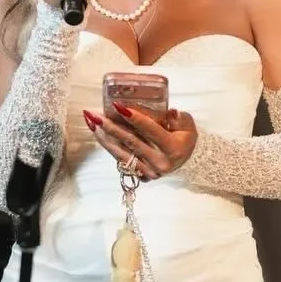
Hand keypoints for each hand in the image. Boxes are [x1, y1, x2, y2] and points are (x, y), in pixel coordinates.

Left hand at [82, 104, 198, 179]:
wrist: (187, 162)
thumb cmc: (185, 140)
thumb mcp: (188, 126)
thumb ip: (178, 118)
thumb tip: (168, 114)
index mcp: (172, 148)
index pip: (151, 130)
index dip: (134, 118)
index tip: (118, 106)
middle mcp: (159, 162)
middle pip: (131, 142)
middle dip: (111, 127)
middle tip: (95, 115)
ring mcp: (149, 171)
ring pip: (122, 153)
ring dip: (104, 137)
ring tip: (91, 122)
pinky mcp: (141, 175)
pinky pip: (121, 160)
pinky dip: (109, 147)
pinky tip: (98, 134)